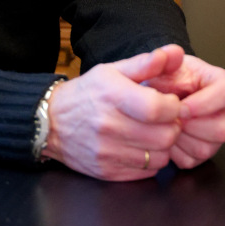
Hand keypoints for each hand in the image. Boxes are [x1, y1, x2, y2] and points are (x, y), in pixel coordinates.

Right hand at [43, 46, 184, 180]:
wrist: (50, 123)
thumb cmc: (86, 94)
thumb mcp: (111, 71)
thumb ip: (145, 64)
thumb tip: (174, 52)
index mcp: (113, 96)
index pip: (158, 109)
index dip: (174, 107)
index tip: (172, 103)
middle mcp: (109, 127)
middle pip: (165, 136)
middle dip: (173, 126)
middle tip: (166, 120)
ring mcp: (107, 153)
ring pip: (159, 157)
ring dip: (164, 146)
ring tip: (154, 133)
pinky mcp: (107, 172)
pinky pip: (146, 172)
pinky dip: (150, 161)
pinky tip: (141, 147)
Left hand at [141, 50, 224, 167]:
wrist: (154, 98)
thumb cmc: (162, 80)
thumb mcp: (161, 66)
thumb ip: (164, 59)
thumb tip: (173, 53)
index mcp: (221, 84)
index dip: (204, 103)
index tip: (181, 107)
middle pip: (223, 129)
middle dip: (191, 126)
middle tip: (171, 118)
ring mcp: (218, 134)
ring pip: (207, 148)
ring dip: (181, 140)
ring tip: (167, 125)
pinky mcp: (205, 153)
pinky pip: (192, 161)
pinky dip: (175, 152)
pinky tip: (167, 137)